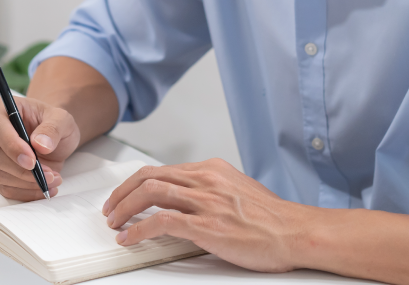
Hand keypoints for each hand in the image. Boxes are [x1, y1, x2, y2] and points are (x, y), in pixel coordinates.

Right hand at [0, 96, 80, 200]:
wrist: (51, 137)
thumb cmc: (52, 124)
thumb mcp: (62, 119)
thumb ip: (52, 128)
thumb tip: (40, 144)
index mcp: (1, 108)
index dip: (12, 147)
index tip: (32, 161)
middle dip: (21, 170)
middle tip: (48, 175)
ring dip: (26, 183)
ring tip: (52, 180)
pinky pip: (3, 187)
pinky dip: (24, 193)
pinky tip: (44, 189)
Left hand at [101, 158, 313, 271]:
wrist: (297, 233)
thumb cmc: (274, 220)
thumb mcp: (240, 192)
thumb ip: (214, 192)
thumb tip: (192, 202)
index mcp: (213, 170)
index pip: (164, 169)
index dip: (138, 183)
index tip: (126, 196)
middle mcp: (206, 180)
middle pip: (149, 176)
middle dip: (122, 192)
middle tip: (111, 208)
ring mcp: (205, 201)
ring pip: (149, 193)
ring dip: (123, 208)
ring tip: (113, 223)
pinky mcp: (205, 225)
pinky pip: (160, 221)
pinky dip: (138, 230)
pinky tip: (130, 238)